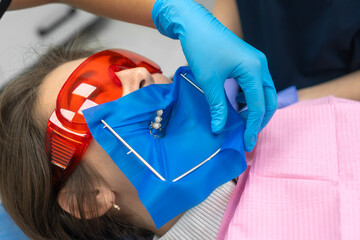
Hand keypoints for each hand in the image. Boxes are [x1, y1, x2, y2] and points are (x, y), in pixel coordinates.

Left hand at [152, 0, 276, 150]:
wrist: (195, 24)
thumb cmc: (202, 48)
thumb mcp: (209, 81)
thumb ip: (218, 107)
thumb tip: (219, 129)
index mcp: (254, 69)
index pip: (258, 106)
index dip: (252, 127)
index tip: (246, 143)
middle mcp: (260, 66)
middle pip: (269, 100)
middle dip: (259, 120)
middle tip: (247, 136)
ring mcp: (256, 63)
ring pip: (263, 94)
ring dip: (254, 109)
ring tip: (240, 123)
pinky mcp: (249, 63)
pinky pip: (255, 86)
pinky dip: (249, 99)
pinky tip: (236, 105)